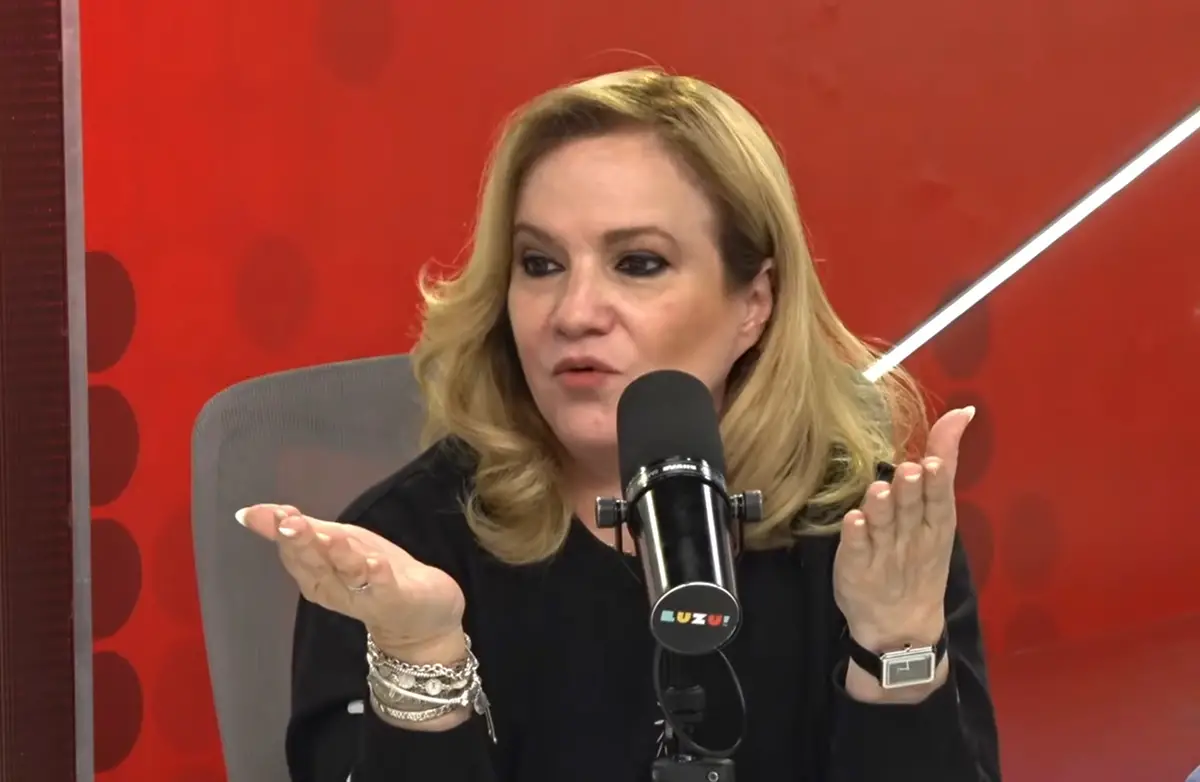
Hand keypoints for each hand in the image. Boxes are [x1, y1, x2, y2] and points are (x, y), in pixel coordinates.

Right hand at [237, 504, 465, 658]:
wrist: (422, 619)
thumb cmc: (373, 575)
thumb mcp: (337, 544)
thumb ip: (303, 529)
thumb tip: (252, 512)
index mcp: (317, 574)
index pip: (293, 551)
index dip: (280, 531)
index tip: (267, 513)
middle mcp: (336, 588)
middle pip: (316, 563)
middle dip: (302, 541)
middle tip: (288, 521)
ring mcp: (366, 595)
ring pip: (348, 574)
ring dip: (339, 555)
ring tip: (332, 537)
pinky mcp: (395, 599)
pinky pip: (384, 589)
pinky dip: (379, 576)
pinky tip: (375, 563)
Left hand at [833, 406, 974, 650]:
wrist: (901, 626)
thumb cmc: (918, 560)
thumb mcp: (937, 517)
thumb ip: (941, 468)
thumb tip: (960, 414)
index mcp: (935, 526)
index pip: (939, 500)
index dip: (937, 482)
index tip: (934, 462)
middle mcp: (911, 538)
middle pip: (911, 511)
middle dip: (911, 491)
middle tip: (911, 471)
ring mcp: (883, 554)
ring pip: (883, 527)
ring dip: (882, 508)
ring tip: (880, 489)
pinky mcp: (856, 568)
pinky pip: (856, 550)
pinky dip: (855, 535)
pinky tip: (853, 521)